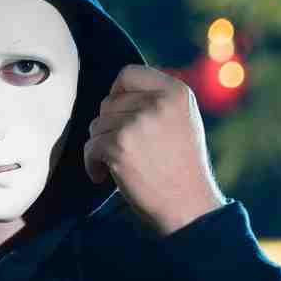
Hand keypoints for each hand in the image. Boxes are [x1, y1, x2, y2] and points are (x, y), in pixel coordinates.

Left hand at [84, 64, 225, 235]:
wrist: (190, 207)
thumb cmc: (184, 169)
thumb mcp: (183, 122)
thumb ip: (157, 101)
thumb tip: (117, 92)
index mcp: (177, 92)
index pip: (129, 73)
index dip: (118, 93)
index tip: (122, 114)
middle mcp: (159, 102)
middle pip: (109, 102)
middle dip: (110, 126)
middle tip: (126, 149)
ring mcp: (138, 123)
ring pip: (96, 125)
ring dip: (101, 146)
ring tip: (123, 164)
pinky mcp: (119, 145)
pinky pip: (90, 147)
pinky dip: (93, 164)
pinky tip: (106, 176)